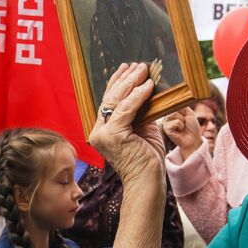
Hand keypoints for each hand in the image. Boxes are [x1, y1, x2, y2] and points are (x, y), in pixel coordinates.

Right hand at [89, 63, 165, 186]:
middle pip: (110, 98)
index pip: (108, 101)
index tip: (127, 68)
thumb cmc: (148, 159)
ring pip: (116, 101)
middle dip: (125, 79)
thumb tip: (146, 89)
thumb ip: (140, 112)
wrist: (148, 182)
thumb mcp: (144, 129)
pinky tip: (148, 85)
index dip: (117, 82)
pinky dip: (137, 96)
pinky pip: (126, 109)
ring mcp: (103, 134)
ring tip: (143, 70)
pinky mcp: (113, 136)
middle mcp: (98, 131)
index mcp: (103, 130)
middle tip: (138, 65)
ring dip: (131, 83)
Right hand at [161, 105, 203, 160]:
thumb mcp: (189, 113)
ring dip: (182, 121)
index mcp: (173, 112)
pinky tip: (179, 131)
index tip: (186, 116)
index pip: (175, 104)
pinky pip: (174, 122)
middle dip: (183, 116)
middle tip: (185, 123)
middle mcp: (168, 116)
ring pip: (173, 114)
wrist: (194, 139)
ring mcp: (166, 122)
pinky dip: (180, 126)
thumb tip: (175, 99)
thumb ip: (182, 106)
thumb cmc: (192, 127)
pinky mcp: (166, 129)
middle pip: (174, 109)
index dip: (183, 110)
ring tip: (182, 127)